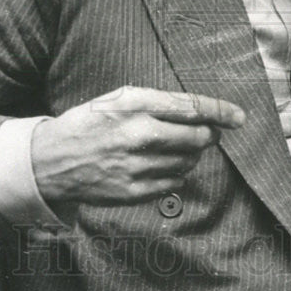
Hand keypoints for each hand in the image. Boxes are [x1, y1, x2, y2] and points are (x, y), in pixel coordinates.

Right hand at [31, 86, 244, 207]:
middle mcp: (139, 135)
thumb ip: (158, 101)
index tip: (239, 117)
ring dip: (191, 155)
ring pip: (188, 162)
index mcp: (136, 105)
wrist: (51, 160)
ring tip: (174, 148)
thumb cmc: (90, 123)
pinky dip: (176, 173)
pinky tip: (161, 165)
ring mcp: (137, 166)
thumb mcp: (118, 99)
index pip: (191, 107)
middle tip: (207, 133)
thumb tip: (198, 109)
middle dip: (209, 135)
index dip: (221, 111)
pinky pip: (174, 183)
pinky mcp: (134, 192)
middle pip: (197, 137)